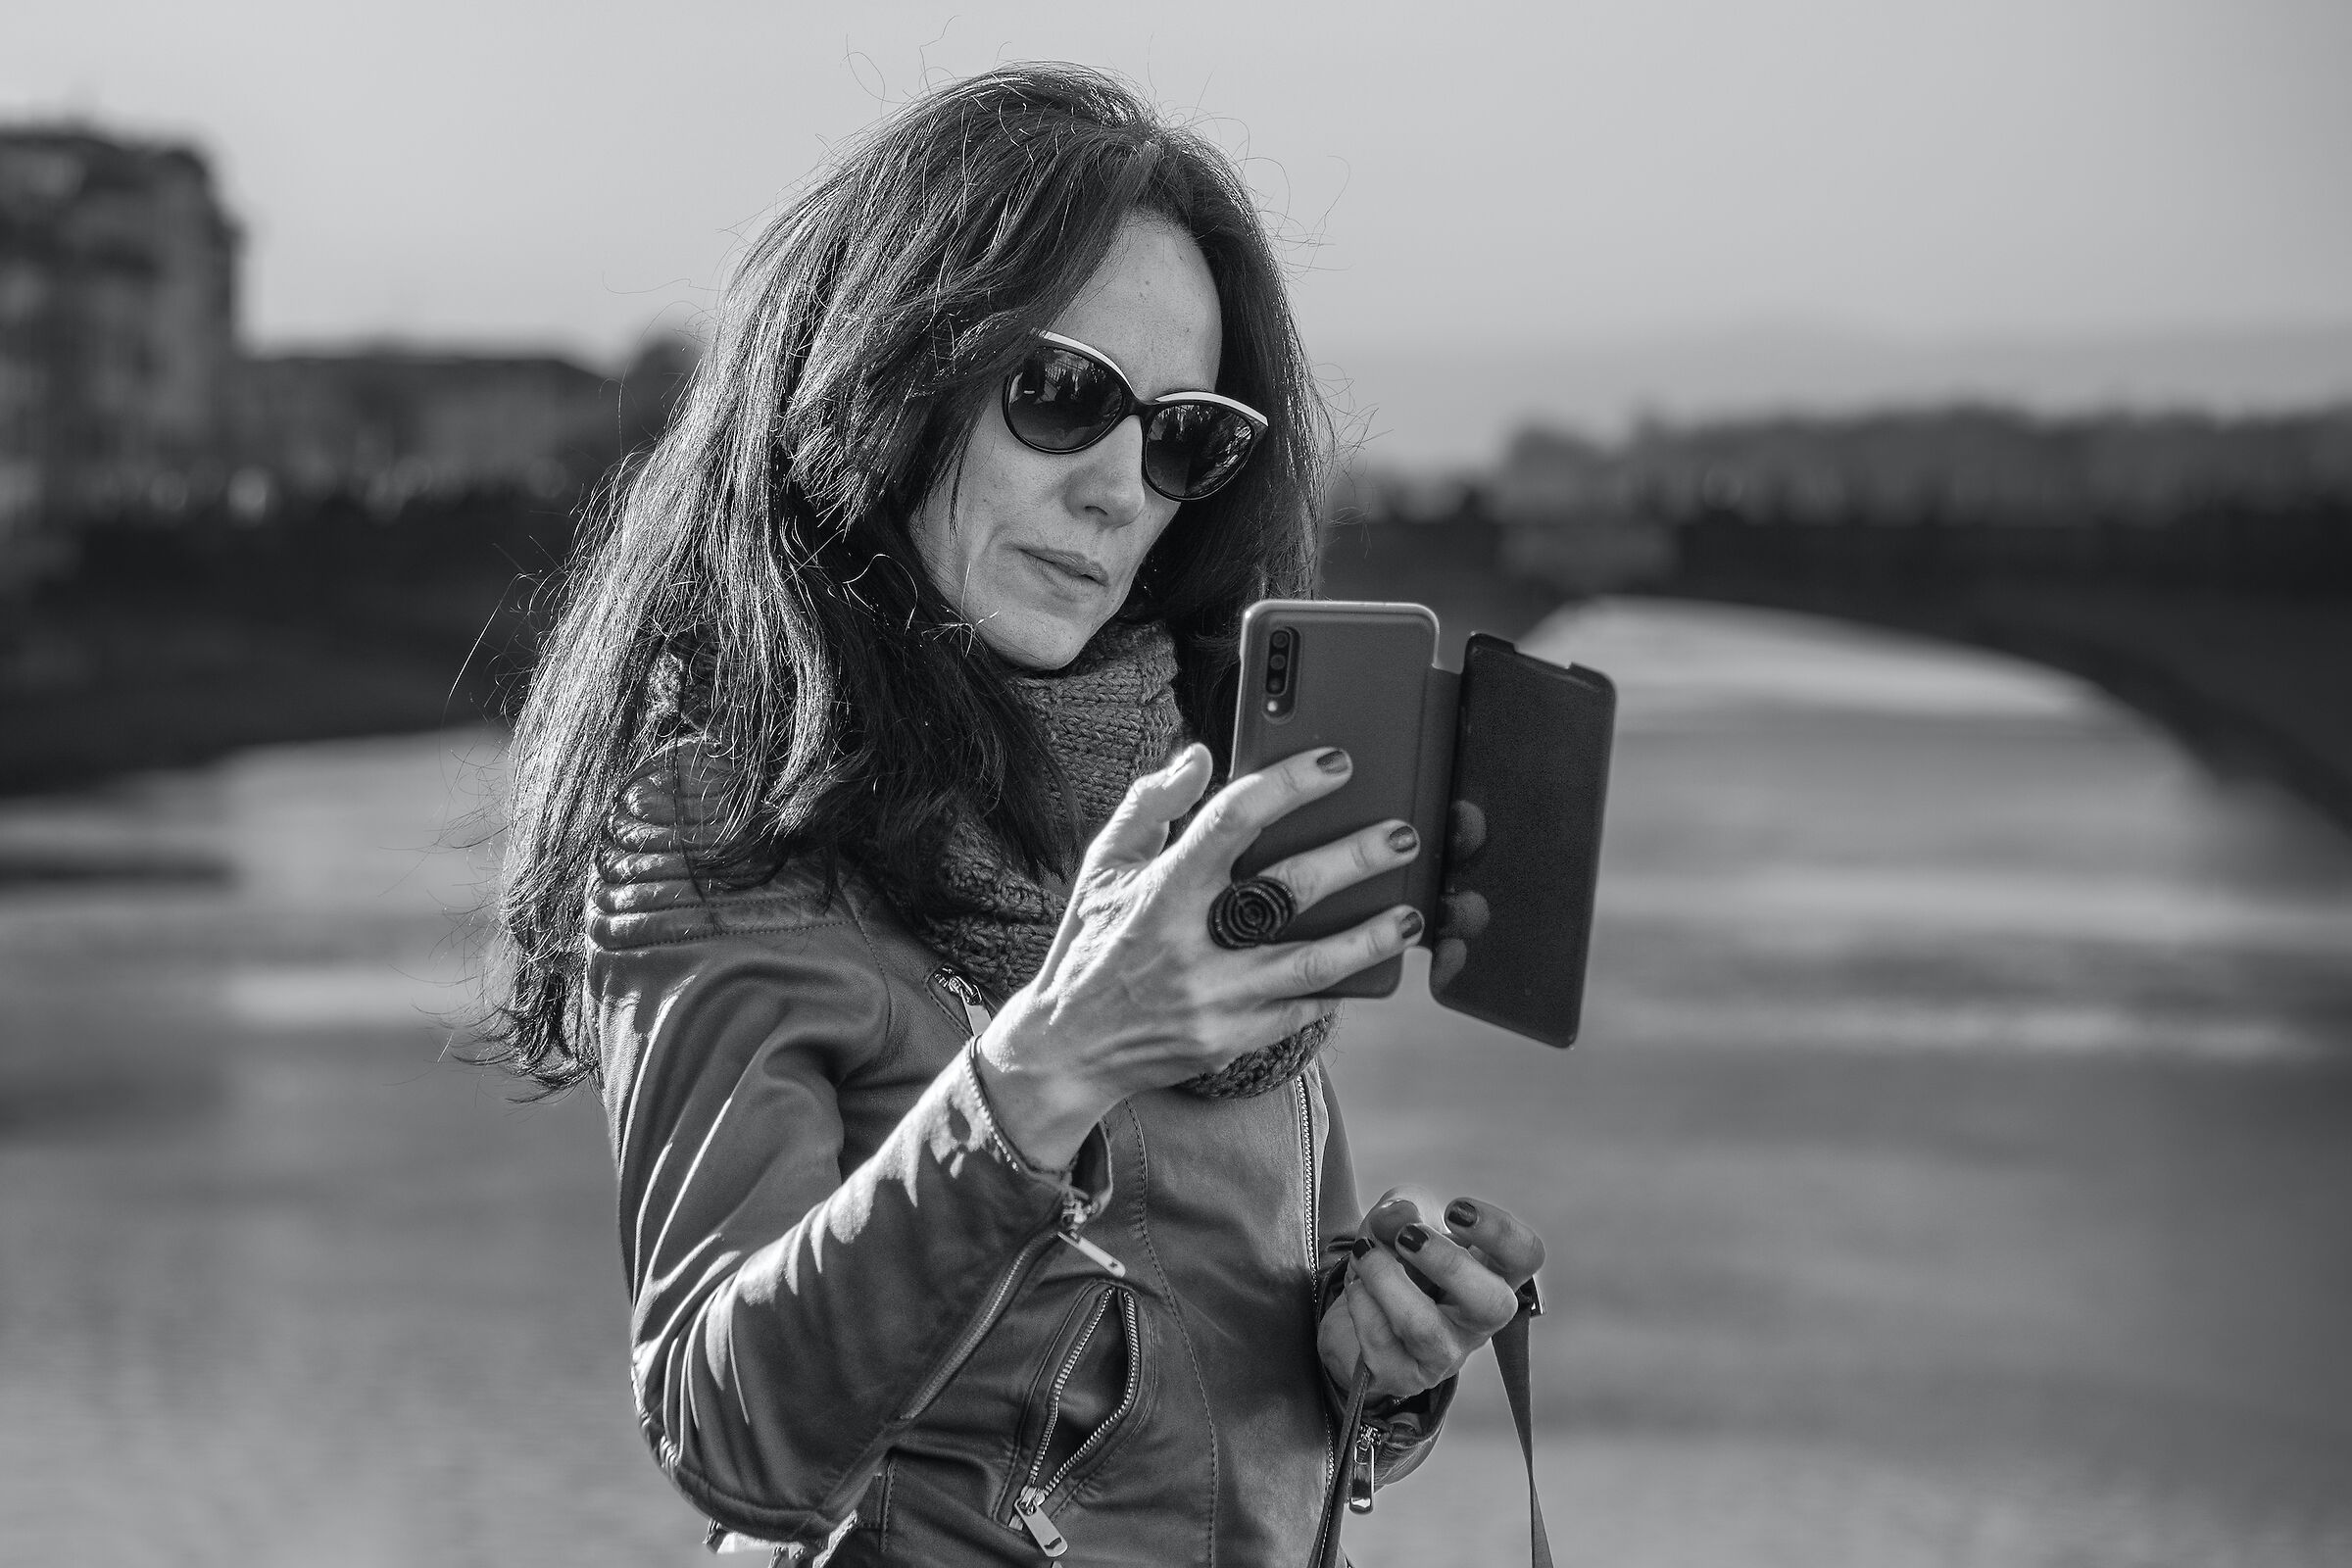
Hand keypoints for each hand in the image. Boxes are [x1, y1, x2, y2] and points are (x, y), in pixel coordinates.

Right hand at [975, 742, 1424, 1168]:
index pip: (1232, 821)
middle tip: (1403, 834)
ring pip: (1311, 963)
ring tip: (1411, 914)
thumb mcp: (1104, 866)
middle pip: (1288, 891)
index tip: (1335, 763)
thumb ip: (1151, 804)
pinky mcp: (1232, 1038)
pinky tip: (1374, 964)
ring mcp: (1216, 997)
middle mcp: (1192, 942)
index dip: (1288, 785)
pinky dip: (1341, 986)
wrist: (1068, 1048)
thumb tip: (1201, 756)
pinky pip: (1302, 1010)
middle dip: (1353, 858)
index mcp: (1161, 888)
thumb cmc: (1092, 944)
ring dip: (1368, 937)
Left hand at [1318, 1190, 1544, 1402]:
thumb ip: (1400, 1207)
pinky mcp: (1404, 1376)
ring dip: (1388, 1281)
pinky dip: (1362, 1303)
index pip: (1526, 1256)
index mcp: (1492, 1274)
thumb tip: (1401, 1217)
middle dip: (1448, 1264)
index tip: (1453, 1210)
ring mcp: (1445, 1354)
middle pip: (1495, 1305)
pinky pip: (1382, 1343)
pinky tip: (1357, 1287)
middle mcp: (1478, 1321)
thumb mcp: (1398, 1219)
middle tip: (1407, 1236)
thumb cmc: (1395, 1260)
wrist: (1353, 1314)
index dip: (1500, 1231)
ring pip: (1427, 1329)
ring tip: (1365, 1254)